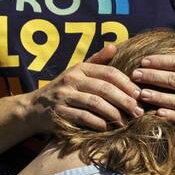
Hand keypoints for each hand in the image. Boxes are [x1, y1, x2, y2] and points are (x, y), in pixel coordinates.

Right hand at [24, 45, 142, 132]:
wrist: (35, 109)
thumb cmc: (65, 91)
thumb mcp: (78, 73)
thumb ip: (97, 62)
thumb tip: (114, 46)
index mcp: (80, 68)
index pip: (109, 72)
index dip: (127, 83)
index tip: (139, 94)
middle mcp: (72, 79)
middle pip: (105, 88)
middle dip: (125, 101)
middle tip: (138, 112)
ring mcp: (64, 95)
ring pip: (96, 103)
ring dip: (114, 114)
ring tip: (126, 122)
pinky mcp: (60, 112)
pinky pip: (84, 117)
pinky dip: (99, 123)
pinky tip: (108, 128)